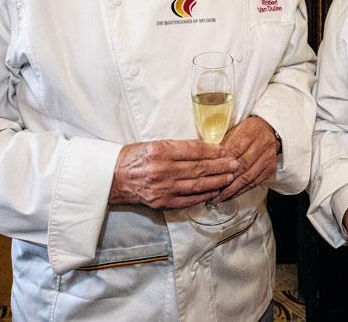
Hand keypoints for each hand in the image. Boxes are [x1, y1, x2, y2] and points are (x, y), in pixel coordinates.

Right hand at [108, 139, 238, 208]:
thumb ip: (177, 147)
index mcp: (161, 151)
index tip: (225, 150)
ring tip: (230, 177)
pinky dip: (203, 196)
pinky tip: (215, 192)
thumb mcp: (153, 144)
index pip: (194, 150)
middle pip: (199, 168)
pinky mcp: (161, 202)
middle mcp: (163, 170)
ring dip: (217, 181)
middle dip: (221, 166)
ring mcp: (163, 188)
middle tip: (236, 163)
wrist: (111, 178)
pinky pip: (188, 200)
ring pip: (197, 185)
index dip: (213, 151)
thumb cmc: (133, 158)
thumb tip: (204, 148)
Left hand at [213, 116, 278, 201]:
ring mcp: (266, 158)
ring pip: (248, 177)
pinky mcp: (269, 168)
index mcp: (249, 132)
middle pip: (242, 166)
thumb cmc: (247, 131)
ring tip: (219, 198)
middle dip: (225, 180)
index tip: (209, 174)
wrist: (269, 130)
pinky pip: (254, 183)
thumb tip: (208, 160)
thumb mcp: (234, 130)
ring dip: (232, 190)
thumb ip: (223, 144)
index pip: (234, 150)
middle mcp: (261, 145)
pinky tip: (231, 195)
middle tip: (211, 191)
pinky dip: (241, 191)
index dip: (222, 164)